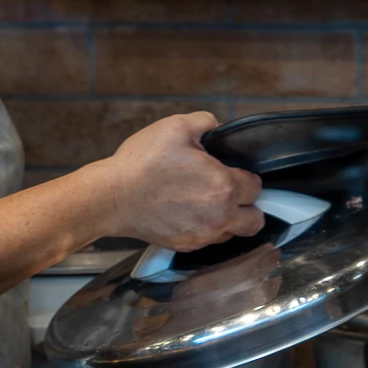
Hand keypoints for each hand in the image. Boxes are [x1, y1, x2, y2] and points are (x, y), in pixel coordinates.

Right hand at [89, 112, 263, 250]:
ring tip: (207, 205)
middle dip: (248, 206)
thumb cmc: (141, 164)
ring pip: (232, 234)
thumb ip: (206, 122)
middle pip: (255, 221)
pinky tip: (189, 214)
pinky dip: (205, 230)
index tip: (232, 173)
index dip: (246, 177)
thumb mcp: (176, 126)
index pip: (257, 187)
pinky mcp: (184, 245)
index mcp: (224, 186)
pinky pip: (207, 242)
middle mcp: (218, 216)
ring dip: (227, 220)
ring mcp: (201, 235)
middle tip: (231, 194)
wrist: (110, 198)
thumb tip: (216, 128)